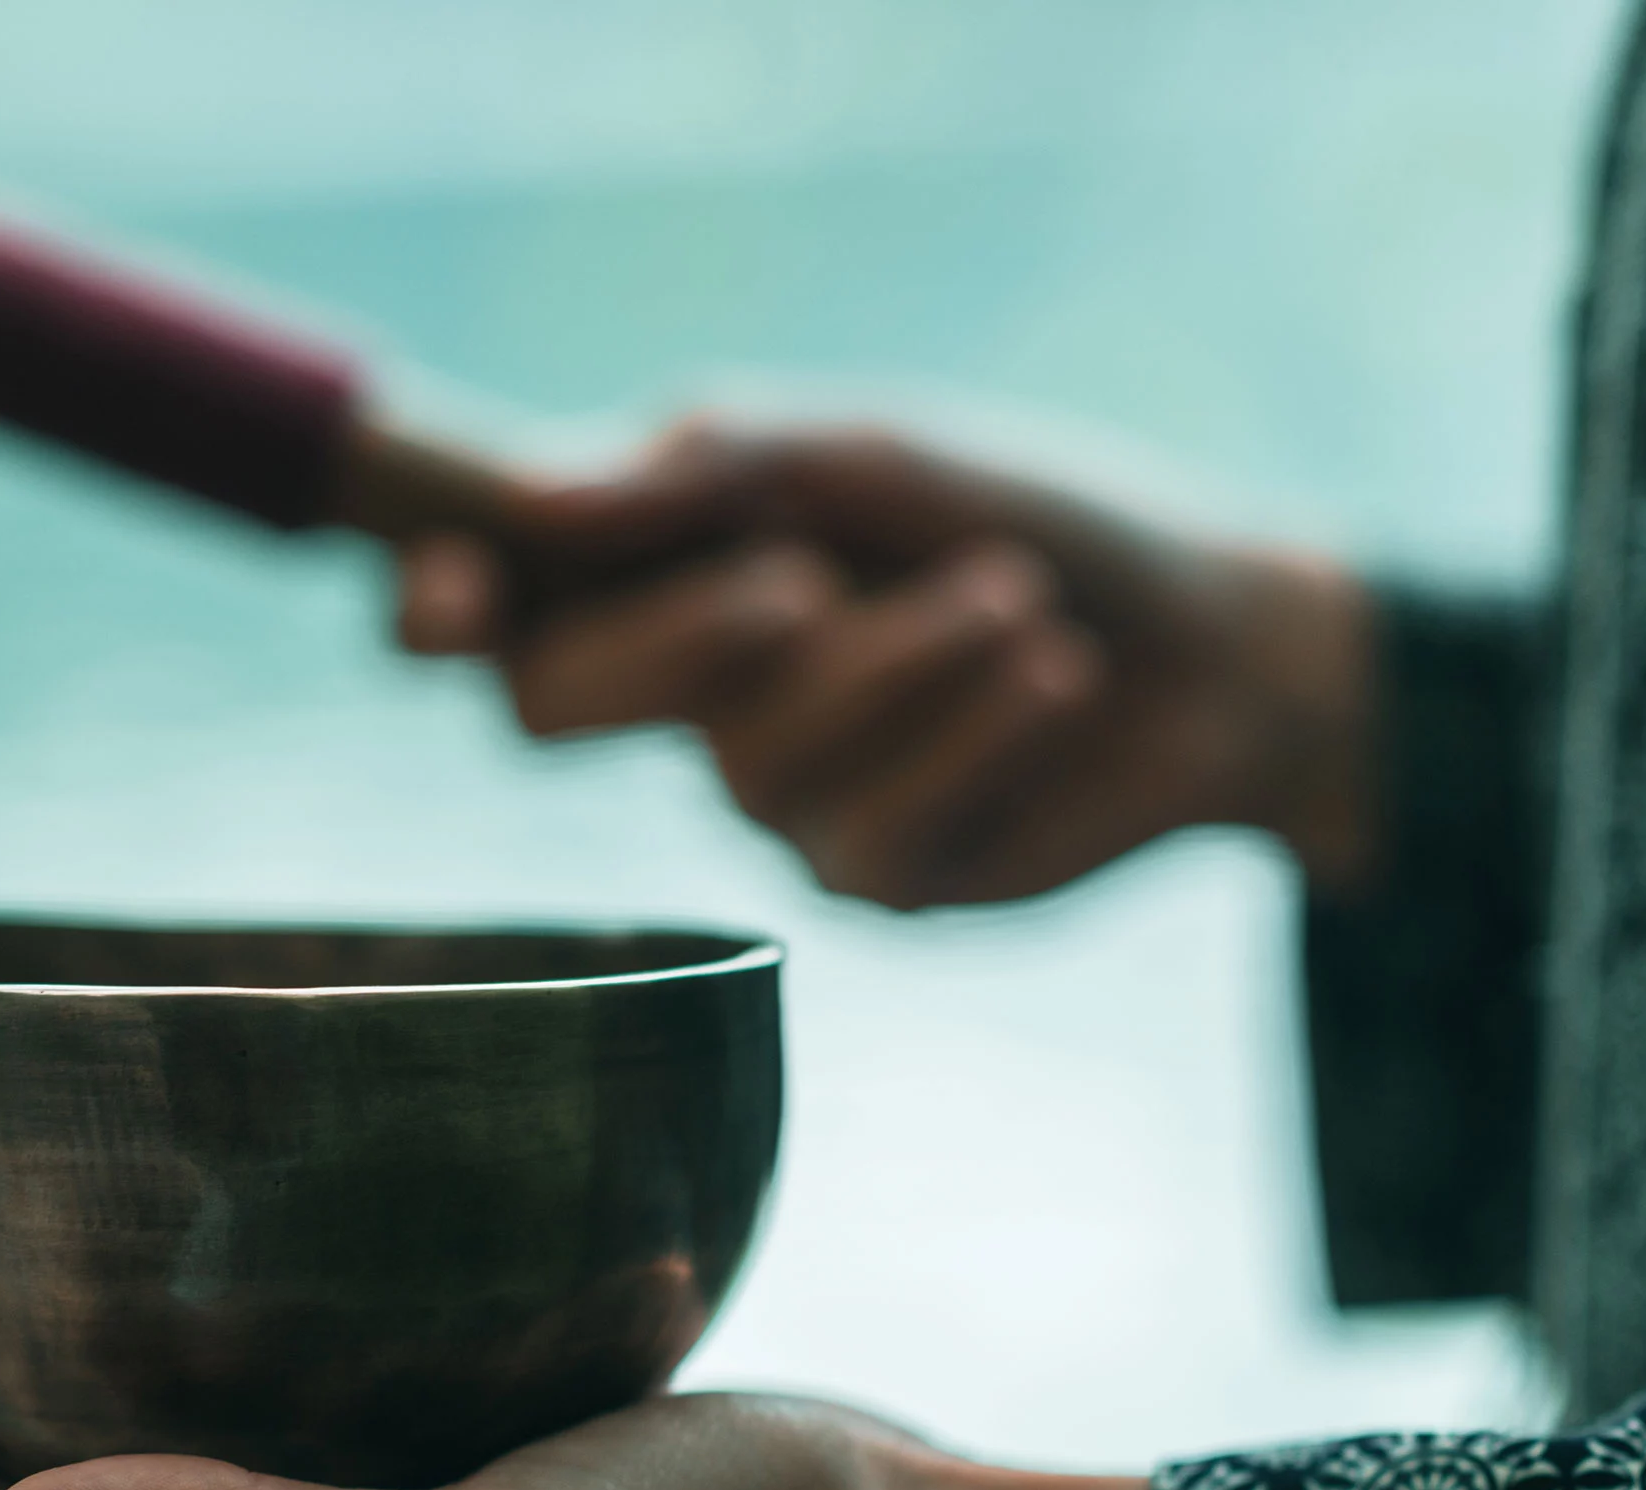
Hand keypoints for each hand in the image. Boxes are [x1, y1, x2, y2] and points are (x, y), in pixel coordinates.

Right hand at [397, 421, 1376, 908]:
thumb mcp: (871, 454)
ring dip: (894, 665)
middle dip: (671, 642)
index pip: (488, 606)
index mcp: (657, 572)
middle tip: (796, 581)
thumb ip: (711, 462)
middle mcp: (684, 697)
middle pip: (557, 709)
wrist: (1212, 640)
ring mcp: (771, 801)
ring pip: (745, 765)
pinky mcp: (876, 880)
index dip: (433, 606)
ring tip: (1019, 600)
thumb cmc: (1023, 515)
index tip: (445, 590)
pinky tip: (1057, 678)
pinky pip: (869, 831)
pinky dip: (972, 734)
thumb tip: (535, 497)